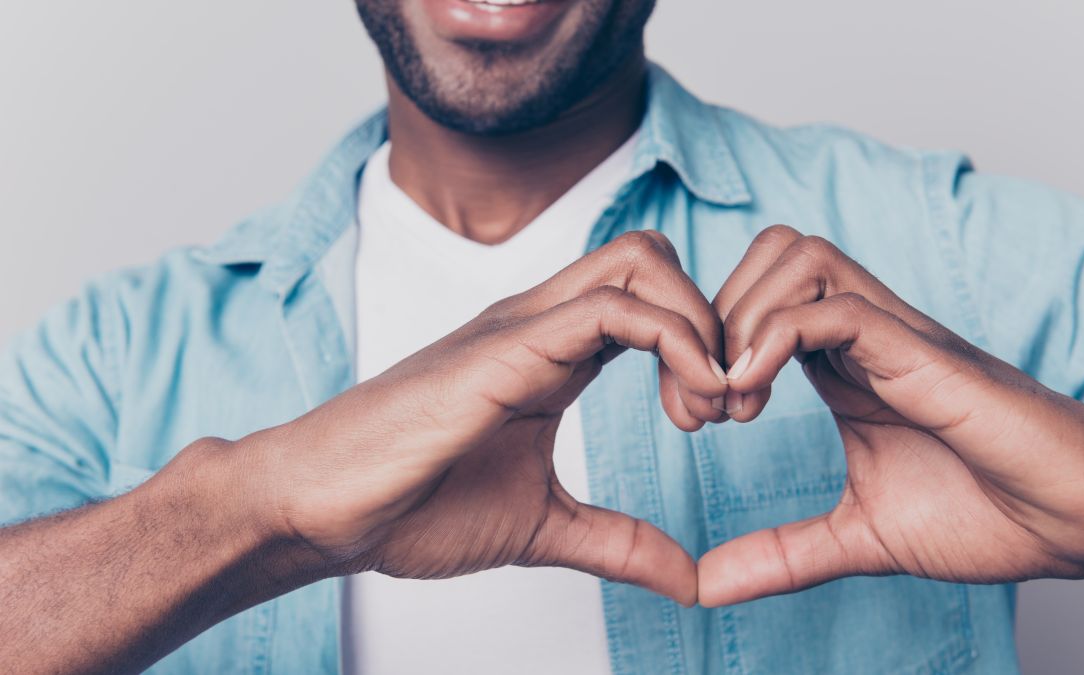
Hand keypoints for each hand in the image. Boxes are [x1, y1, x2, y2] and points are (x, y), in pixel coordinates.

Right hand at [251, 231, 727, 604]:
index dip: (703, 342)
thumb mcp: (544, 528)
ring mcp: (522, 326)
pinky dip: (673, 342)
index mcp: (551, 352)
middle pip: (653, 255)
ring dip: (701, 327)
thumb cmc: (411, 506)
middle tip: (724, 404)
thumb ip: (619, 543)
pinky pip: (611, 308)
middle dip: (714, 318)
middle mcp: (541, 322)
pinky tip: (686, 406)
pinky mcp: (506, 347)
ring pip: (642, 261)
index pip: (648, 298)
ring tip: (707, 409)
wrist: (322, 509)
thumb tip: (688, 579)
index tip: (718, 416)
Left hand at [698, 225, 1083, 605]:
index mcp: (845, 365)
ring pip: (799, 257)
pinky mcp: (924, 355)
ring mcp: (896, 337)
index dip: (708, 344)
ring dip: (744, 320)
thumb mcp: (857, 536)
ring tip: (736, 401)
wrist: (1075, 524)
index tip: (694, 418)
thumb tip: (705, 585)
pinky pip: (838, 308)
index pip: (757, 300)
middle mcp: (866, 335)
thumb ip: (782, 552)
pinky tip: (755, 393)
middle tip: (705, 406)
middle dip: (713, 319)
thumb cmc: (986, 514)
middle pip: (769, 255)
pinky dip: (778, 336)